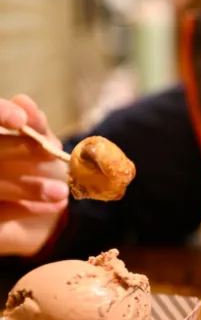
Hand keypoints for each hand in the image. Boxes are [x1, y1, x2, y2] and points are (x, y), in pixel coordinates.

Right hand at [0, 95, 68, 255]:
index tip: (20, 120)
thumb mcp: (41, 145)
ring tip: (62, 191)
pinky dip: (28, 208)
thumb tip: (23, 102)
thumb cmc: (38, 171)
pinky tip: (57, 205)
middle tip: (52, 155)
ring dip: (29, 187)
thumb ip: (34, 125)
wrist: (42, 217)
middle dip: (19, 150)